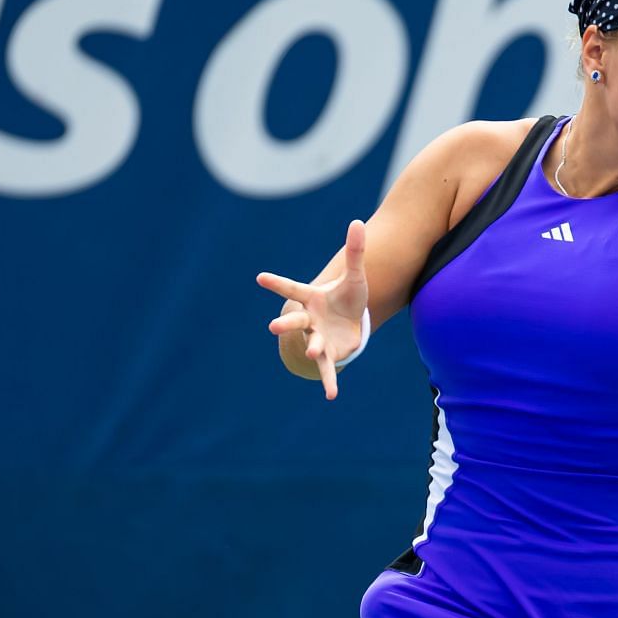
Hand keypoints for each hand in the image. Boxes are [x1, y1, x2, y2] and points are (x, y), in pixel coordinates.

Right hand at [257, 219, 369, 400]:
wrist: (350, 322)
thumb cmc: (347, 297)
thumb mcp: (355, 276)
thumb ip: (355, 252)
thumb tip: (358, 222)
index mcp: (311, 298)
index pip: (292, 288)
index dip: (277, 283)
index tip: (260, 277)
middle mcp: (309, 319)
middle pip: (294, 320)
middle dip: (285, 323)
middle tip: (273, 326)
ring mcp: (317, 337)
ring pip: (311, 344)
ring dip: (312, 347)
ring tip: (313, 350)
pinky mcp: (330, 354)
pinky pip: (327, 369)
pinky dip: (329, 381)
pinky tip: (332, 395)